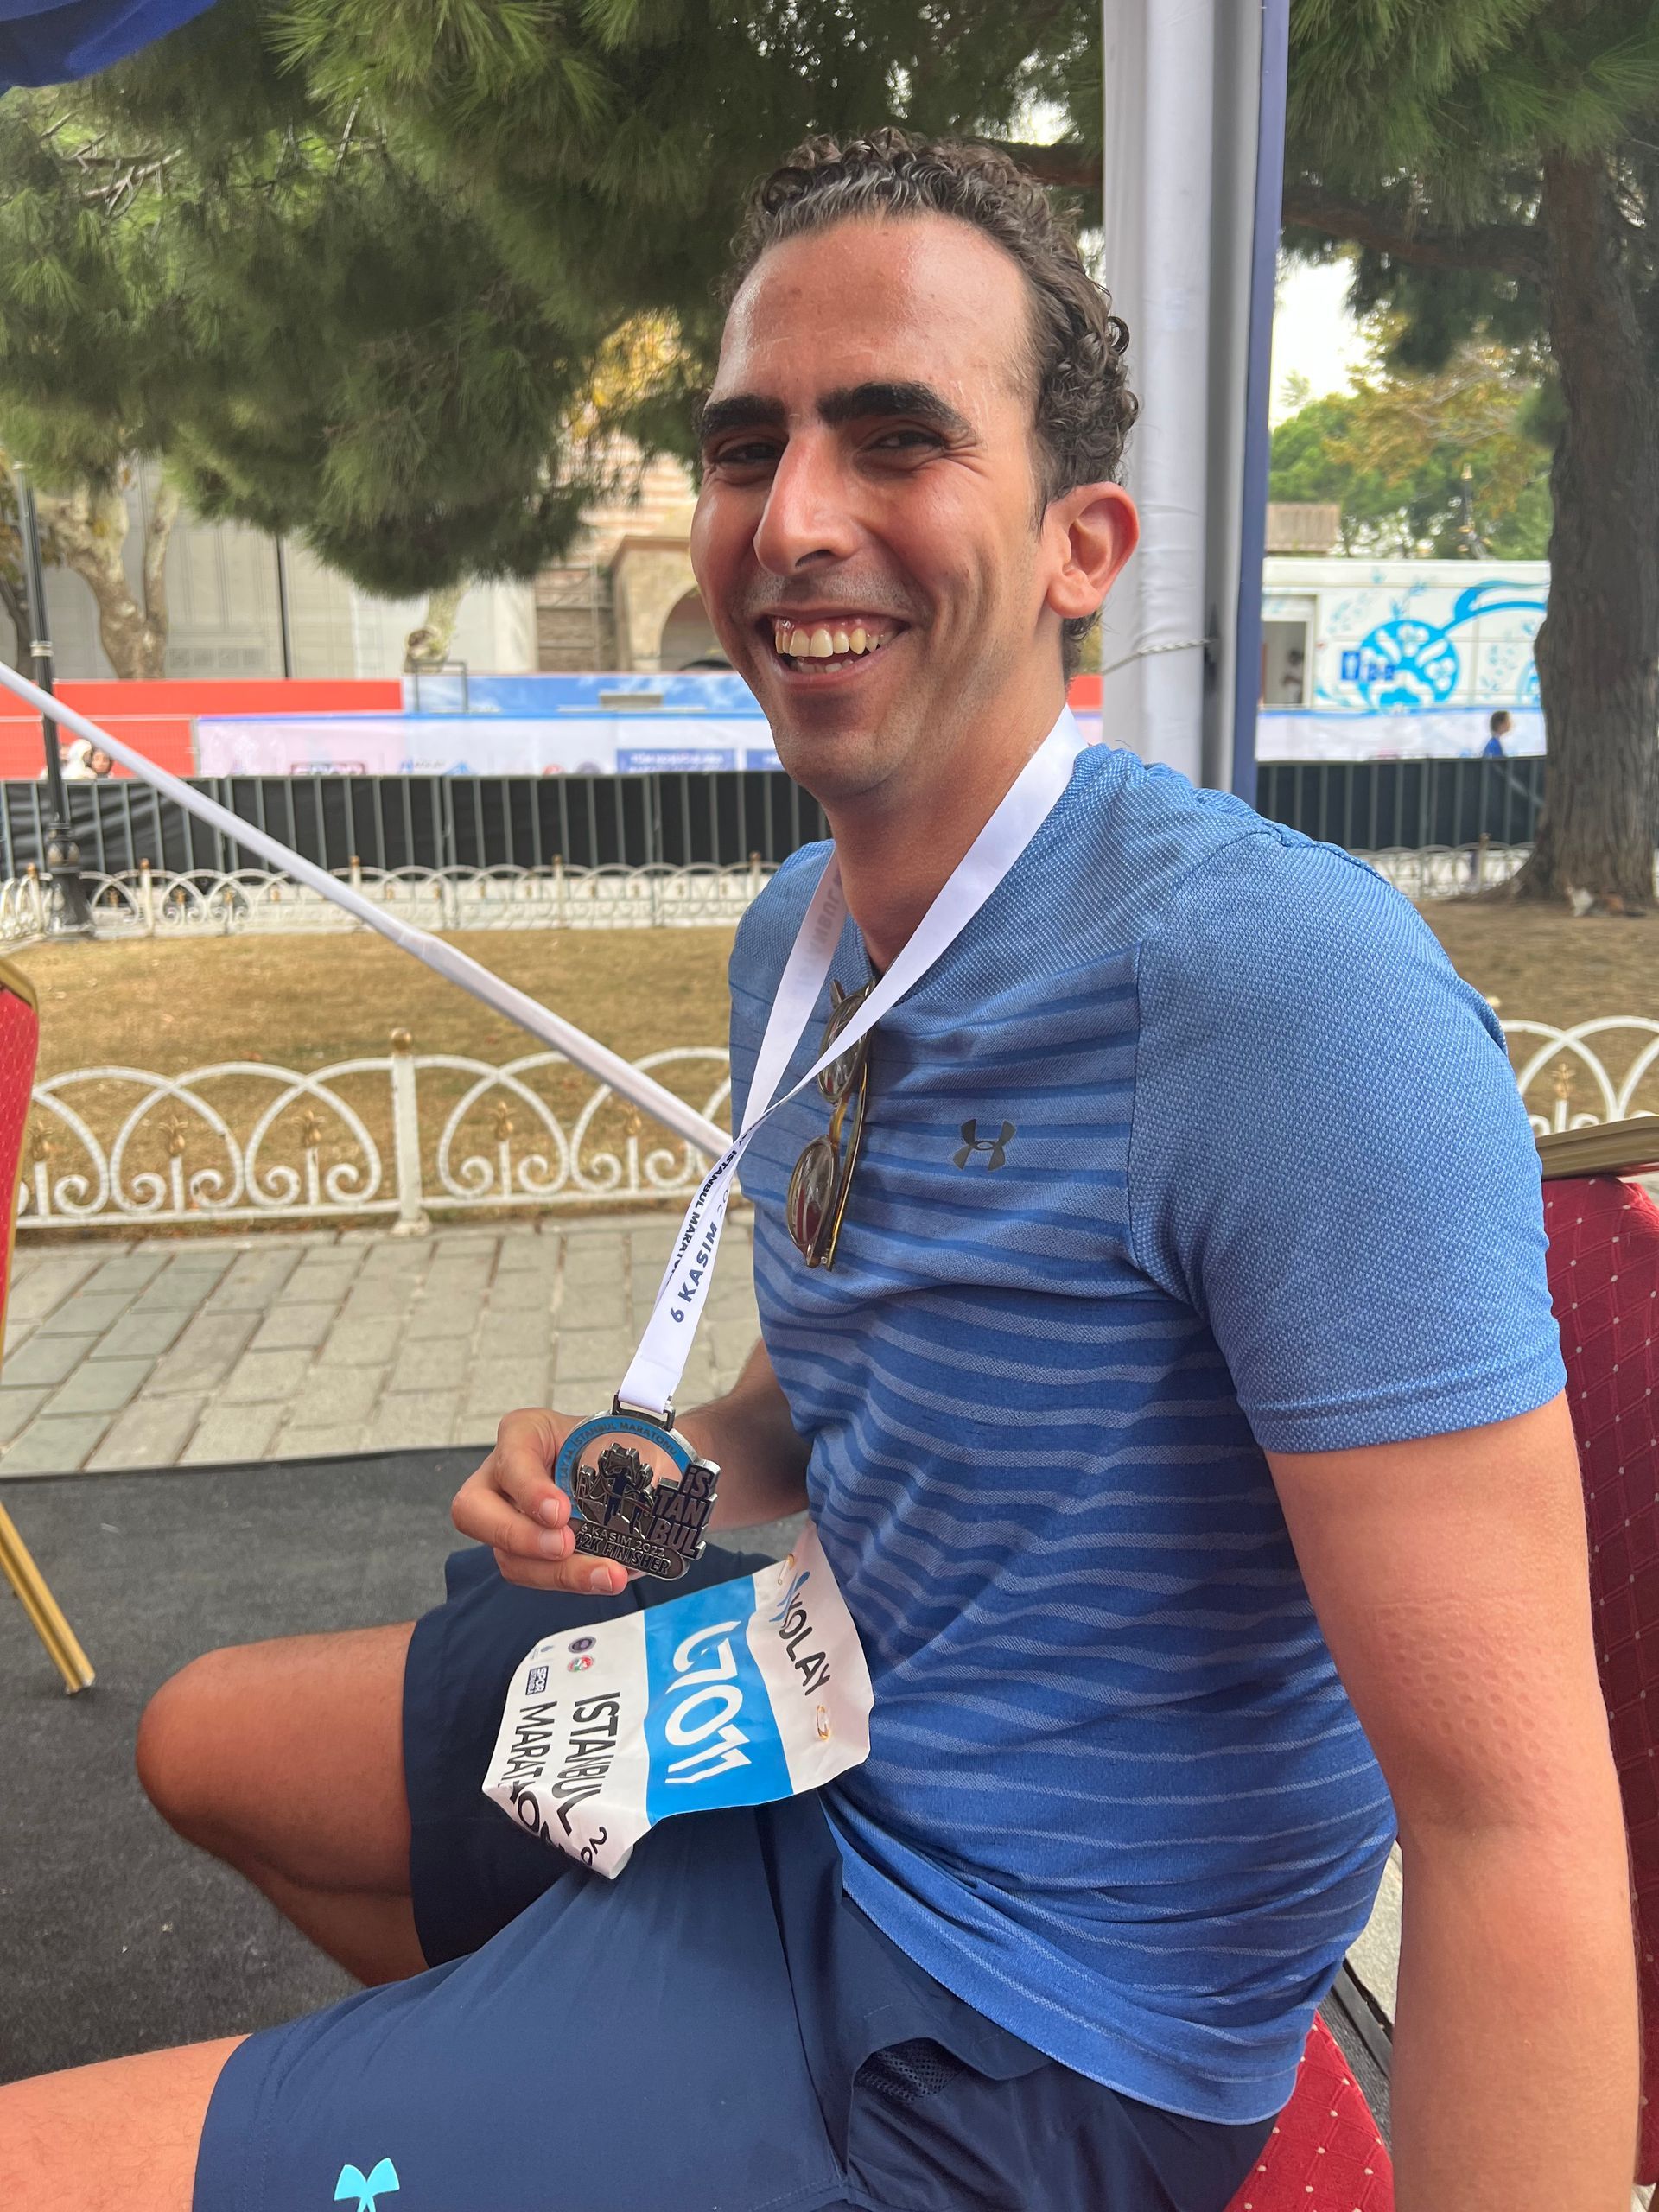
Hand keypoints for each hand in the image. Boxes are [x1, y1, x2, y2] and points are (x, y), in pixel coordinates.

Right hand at [452, 1407, 631, 1596]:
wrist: (642, 1472)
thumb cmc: (624, 1447)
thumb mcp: (623, 1434)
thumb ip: (631, 1451)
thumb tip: (658, 1475)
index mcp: (526, 1434)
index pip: (510, 1455)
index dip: (528, 1488)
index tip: (560, 1513)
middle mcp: (504, 1476)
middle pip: (472, 1511)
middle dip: (517, 1535)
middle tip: (564, 1545)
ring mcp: (510, 1517)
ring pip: (507, 1554)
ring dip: (555, 1572)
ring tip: (607, 1575)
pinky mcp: (526, 1552)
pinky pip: (531, 1574)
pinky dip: (569, 1580)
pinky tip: (604, 1577)